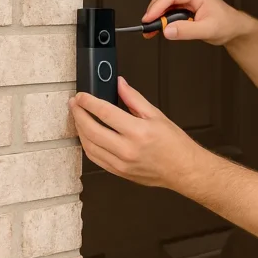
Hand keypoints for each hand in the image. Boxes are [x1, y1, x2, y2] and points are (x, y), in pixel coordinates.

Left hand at [68, 76, 210, 189]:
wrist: (183, 169)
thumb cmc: (175, 144)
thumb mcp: (157, 115)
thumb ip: (134, 99)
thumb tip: (120, 85)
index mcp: (139, 132)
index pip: (105, 113)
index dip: (89, 102)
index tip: (82, 96)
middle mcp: (128, 149)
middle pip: (92, 130)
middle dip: (79, 114)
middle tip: (74, 104)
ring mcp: (121, 163)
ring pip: (89, 146)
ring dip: (80, 130)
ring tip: (78, 118)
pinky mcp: (119, 172)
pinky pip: (95, 158)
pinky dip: (87, 145)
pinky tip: (87, 136)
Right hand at [143, 0, 248, 45]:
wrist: (234, 29)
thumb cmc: (227, 24)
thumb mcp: (208, 29)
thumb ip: (187, 31)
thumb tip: (168, 30)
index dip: (157, 6)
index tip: (149, 18)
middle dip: (153, 12)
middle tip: (148, 26)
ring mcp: (185, 3)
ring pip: (163, 6)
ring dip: (156, 17)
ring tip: (151, 31)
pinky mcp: (184, 12)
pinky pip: (168, 14)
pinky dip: (161, 21)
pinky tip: (158, 30)